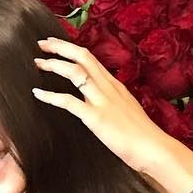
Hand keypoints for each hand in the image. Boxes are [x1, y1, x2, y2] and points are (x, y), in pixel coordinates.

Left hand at [32, 38, 183, 175]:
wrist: (154, 148)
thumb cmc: (143, 136)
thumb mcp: (126, 110)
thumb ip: (112, 103)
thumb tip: (98, 104)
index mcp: (115, 85)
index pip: (91, 58)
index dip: (72, 49)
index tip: (56, 45)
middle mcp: (108, 87)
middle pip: (82, 56)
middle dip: (60, 47)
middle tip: (42, 44)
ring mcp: (102, 101)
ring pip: (75, 72)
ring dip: (54, 64)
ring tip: (38, 63)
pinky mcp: (96, 117)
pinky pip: (69, 101)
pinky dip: (50, 96)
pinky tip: (38, 94)